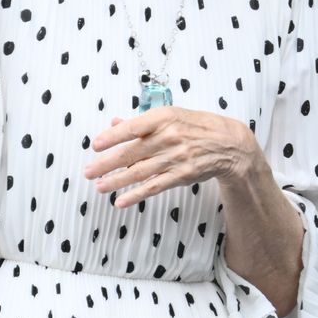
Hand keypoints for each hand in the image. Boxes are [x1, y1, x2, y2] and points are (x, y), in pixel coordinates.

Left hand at [84, 108, 258, 206]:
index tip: (96, 144)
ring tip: (99, 187)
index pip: (134, 127)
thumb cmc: (196, 127)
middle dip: (107, 163)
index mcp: (165, 117)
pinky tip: (120, 201)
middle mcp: (169, 137)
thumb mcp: (171, 116)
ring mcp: (176, 158)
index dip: (113, 137)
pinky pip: (154, 187)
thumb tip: (114, 124)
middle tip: (88, 171)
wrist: (229, 144)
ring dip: (116, 181)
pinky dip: (136, 195)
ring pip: (140, 172)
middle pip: (132, 153)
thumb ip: (141, 122)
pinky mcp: (181, 175)